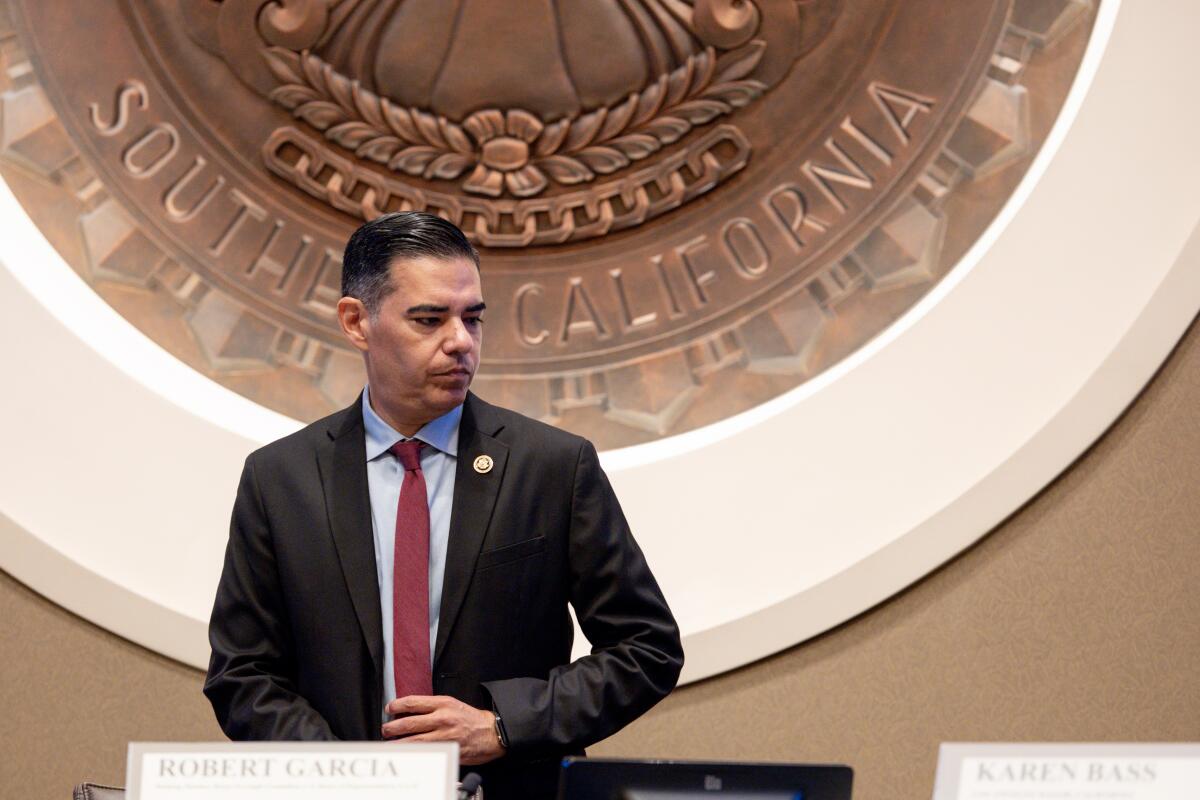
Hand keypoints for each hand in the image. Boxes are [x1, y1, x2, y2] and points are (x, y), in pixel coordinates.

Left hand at [382, 695, 506, 764]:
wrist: (491, 732)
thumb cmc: (471, 719)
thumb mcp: (452, 705)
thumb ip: (433, 707)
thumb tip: (410, 712)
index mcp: (443, 703)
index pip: (413, 702)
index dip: (397, 705)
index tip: (389, 708)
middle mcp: (442, 718)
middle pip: (409, 722)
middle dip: (392, 727)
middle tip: (385, 729)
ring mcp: (444, 735)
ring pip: (414, 740)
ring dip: (398, 743)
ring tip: (390, 744)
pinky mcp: (447, 749)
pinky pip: (425, 752)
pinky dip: (413, 753)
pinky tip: (406, 754)